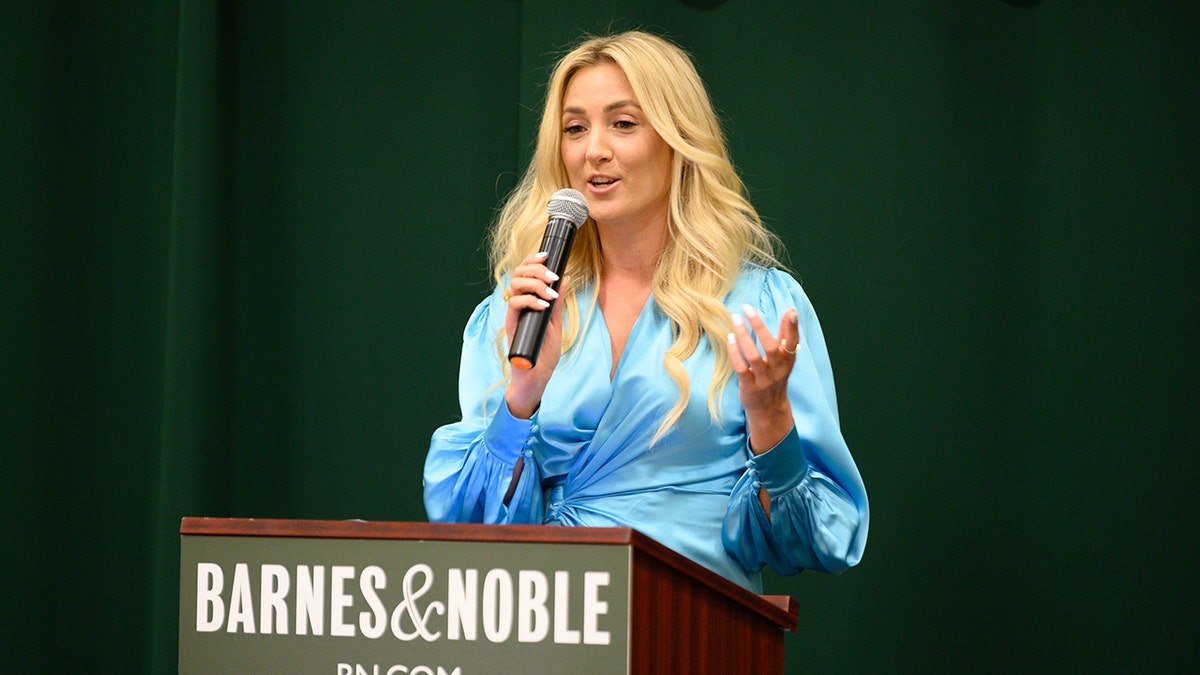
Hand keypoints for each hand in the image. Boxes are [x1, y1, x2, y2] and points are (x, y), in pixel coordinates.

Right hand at [504, 251, 566, 417]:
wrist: (536, 374)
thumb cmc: (544, 350)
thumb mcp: (555, 322)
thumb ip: (557, 302)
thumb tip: (565, 279)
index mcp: (528, 300)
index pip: (525, 273)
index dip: (533, 260)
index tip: (546, 256)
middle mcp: (518, 304)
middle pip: (519, 273)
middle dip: (536, 269)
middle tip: (552, 277)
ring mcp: (514, 313)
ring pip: (515, 285)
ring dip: (535, 284)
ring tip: (551, 293)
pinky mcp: (512, 324)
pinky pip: (515, 304)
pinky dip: (530, 300)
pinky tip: (544, 305)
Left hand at [726, 304, 799, 452]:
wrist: (769, 409)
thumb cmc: (775, 376)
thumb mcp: (784, 358)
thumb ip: (785, 335)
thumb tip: (791, 310)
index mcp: (789, 361)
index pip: (793, 342)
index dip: (793, 327)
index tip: (791, 311)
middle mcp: (778, 370)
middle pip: (771, 347)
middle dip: (759, 325)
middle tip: (747, 308)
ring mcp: (764, 380)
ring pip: (753, 356)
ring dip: (743, 336)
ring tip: (735, 319)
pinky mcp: (749, 387)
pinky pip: (741, 368)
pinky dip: (735, 352)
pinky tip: (730, 338)